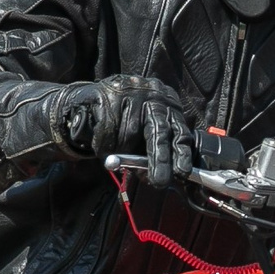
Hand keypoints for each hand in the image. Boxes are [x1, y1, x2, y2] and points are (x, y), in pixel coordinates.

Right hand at [71, 74, 196, 186]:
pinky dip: (104, 144)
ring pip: (129, 134)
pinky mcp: (108, 95)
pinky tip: (102, 140)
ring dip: (121, 151)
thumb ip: (152, 153)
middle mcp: (153, 95)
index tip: (181, 172)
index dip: (181, 152)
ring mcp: (131, 92)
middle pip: (159, 130)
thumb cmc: (124, 124)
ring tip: (114, 151)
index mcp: (168, 106)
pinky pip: (108, 130)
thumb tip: (151, 177)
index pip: (180, 131)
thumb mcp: (145, 135)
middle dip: (160, 159)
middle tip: (159, 181)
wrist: (93, 100)